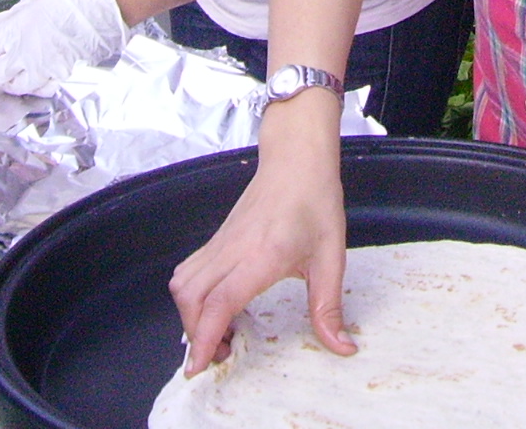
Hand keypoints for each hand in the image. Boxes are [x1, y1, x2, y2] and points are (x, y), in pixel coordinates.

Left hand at [0, 0, 129, 98]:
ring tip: (3, 83)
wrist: (101, 6)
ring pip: (15, 86)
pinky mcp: (60, 74)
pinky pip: (40, 89)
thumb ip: (11, 15)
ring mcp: (42, 67)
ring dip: (6, 86)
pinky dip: (32, 88)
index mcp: (12, 31)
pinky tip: (31, 83)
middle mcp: (22, 54)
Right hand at [170, 96, 351, 375]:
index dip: (204, 337)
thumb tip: (342, 347)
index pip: (220, 301)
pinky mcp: (217, 239)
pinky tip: (219, 307)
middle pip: (190, 298)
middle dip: (196, 334)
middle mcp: (232, 249)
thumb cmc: (315, 202)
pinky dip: (193, 298)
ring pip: (183, 284)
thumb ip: (329, 307)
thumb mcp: (332, 257)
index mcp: (261, 255)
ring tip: (220, 333)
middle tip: (222, 354)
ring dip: (191, 315)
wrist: (297, 159)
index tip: (198, 367)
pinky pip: (190, 272)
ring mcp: (220, 242)